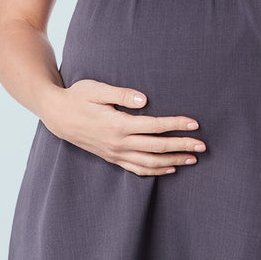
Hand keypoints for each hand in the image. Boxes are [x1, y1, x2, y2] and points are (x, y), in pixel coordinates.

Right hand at [42, 80, 206, 175]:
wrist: (57, 115)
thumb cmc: (78, 97)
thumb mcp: (97, 89)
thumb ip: (122, 94)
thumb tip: (145, 100)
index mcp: (117, 125)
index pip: (154, 126)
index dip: (176, 125)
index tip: (194, 124)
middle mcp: (118, 143)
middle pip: (157, 147)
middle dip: (182, 146)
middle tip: (203, 146)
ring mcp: (115, 153)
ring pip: (150, 162)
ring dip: (173, 161)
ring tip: (192, 159)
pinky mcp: (112, 158)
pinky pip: (137, 169)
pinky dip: (155, 171)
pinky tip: (169, 169)